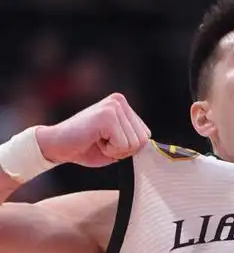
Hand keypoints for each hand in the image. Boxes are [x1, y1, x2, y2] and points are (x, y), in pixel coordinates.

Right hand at [36, 93, 150, 167]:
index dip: (128, 147)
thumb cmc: (85, 147)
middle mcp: (120, 101)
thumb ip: (133, 142)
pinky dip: (109, 150)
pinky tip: (95, 140)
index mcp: (123, 105)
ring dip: (116, 150)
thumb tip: (156, 148)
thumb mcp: (116, 144)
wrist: (57, 145)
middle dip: (123, 150)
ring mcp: (114, 107)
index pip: (145, 135)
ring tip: (98, 140)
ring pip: (134, 144)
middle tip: (102, 142)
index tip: (108, 141)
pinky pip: (122, 145)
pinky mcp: (107, 116)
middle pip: (142, 140)